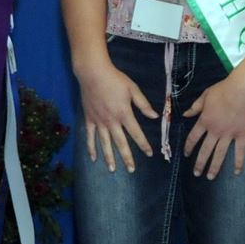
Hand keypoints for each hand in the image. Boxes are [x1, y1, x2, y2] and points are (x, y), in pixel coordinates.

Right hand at [75, 57, 157, 173]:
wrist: (93, 73)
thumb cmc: (115, 79)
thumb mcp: (133, 89)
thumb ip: (143, 105)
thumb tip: (155, 117)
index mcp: (124, 114)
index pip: (136, 133)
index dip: (144, 144)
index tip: (149, 154)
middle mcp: (111, 121)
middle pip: (120, 143)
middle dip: (127, 157)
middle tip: (131, 170)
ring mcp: (99, 122)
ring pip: (105, 143)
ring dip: (109, 157)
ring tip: (112, 169)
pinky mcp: (89, 119)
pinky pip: (90, 136)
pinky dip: (91, 148)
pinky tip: (93, 158)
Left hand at [184, 74, 244, 178]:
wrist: (243, 89)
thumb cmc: (224, 90)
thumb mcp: (205, 96)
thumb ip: (195, 107)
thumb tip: (186, 114)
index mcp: (205, 121)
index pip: (193, 137)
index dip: (188, 147)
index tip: (186, 154)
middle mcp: (215, 131)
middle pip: (205, 150)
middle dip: (199, 163)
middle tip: (196, 173)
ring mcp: (229, 134)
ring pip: (220, 154)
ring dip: (214, 167)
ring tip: (210, 177)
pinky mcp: (242, 134)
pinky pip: (239, 151)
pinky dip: (238, 162)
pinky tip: (236, 172)